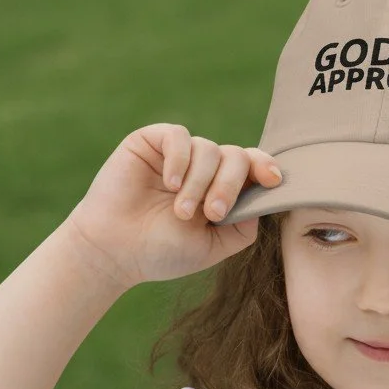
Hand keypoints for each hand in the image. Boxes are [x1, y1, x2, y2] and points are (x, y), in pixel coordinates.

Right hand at [61, 122, 281, 288]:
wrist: (114, 252)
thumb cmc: (162, 252)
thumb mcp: (214, 246)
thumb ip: (244, 226)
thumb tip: (263, 198)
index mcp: (221, 190)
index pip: (252, 168)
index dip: (266, 168)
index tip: (273, 179)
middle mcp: (204, 168)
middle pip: (236, 157)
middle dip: (230, 184)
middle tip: (213, 212)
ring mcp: (179, 154)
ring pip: (210, 149)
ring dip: (200, 182)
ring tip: (181, 211)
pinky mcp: (152, 142)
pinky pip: (180, 136)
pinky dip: (180, 159)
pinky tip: (170, 183)